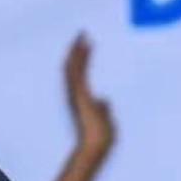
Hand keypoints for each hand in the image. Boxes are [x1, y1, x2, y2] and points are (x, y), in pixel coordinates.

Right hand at [65, 33, 113, 159]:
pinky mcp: (79, 96)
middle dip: (78, 51)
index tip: (86, 45)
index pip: (82, 74)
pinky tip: (76, 52)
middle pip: (76, 68)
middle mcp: (77, 95)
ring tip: (79, 38)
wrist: (96, 145)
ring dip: (76, 53)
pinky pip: (76, 76)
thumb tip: (105, 99)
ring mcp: (77, 95)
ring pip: (74, 69)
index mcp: (84, 98)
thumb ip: (104, 107)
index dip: (83, 59)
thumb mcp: (105, 117)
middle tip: (81, 34)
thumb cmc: (102, 135)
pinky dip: (76, 63)